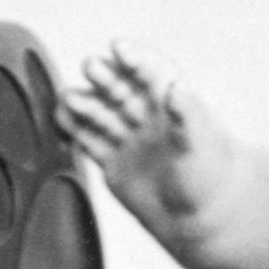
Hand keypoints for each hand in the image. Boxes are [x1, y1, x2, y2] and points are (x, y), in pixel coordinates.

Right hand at [58, 42, 238, 260]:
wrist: (198, 221)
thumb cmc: (207, 179)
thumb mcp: (199, 142)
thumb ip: (187, 114)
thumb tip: (177, 87)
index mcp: (171, 104)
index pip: (149, 72)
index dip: (133, 58)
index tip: (118, 47)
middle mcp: (146, 117)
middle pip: (119, 88)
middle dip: (104, 77)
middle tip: (90, 67)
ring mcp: (128, 138)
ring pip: (100, 113)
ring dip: (84, 103)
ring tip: (69, 98)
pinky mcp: (113, 161)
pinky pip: (89, 141)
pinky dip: (74, 130)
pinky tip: (61, 120)